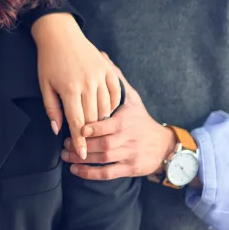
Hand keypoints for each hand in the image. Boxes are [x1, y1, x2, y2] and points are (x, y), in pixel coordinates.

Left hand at [31, 14, 122, 158]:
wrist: (61, 34)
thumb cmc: (49, 61)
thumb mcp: (45, 85)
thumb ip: (52, 109)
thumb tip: (57, 130)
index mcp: (70, 89)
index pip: (77, 123)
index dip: (80, 141)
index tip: (83, 154)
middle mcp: (88, 84)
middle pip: (93, 118)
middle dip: (91, 136)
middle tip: (87, 147)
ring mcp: (100, 77)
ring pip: (106, 109)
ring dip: (102, 123)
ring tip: (96, 133)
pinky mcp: (108, 72)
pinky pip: (115, 95)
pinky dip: (112, 107)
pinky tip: (106, 114)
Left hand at [60, 65, 175, 180]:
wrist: (164, 145)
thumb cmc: (141, 118)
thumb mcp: (131, 98)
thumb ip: (115, 78)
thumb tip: (102, 55)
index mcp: (127, 121)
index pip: (109, 125)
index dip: (93, 128)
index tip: (78, 127)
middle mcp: (129, 139)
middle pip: (103, 144)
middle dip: (82, 145)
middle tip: (64, 143)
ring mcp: (130, 155)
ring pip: (103, 159)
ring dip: (82, 159)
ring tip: (65, 155)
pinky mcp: (130, 169)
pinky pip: (108, 174)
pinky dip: (90, 174)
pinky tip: (75, 170)